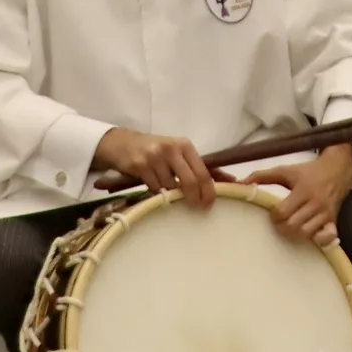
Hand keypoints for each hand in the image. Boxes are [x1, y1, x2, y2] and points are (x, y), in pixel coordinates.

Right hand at [96, 127, 215, 204]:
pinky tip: (151, 183)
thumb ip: (198, 167)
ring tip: (164, 187)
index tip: (209, 204)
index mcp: (185, 145)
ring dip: (169, 193)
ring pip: (170, 187)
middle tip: (196, 208)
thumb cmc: (155, 150)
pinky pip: (153, 188)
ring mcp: (155, 156)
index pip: (202, 171)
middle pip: (190, 181)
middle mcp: (171, 148)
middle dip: (195, 198)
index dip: (208, 190)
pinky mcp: (140, 165)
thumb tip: (230, 181)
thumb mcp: (177, 153)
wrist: (121, 143)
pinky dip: (155, 191)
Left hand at [246, 140, 351, 246]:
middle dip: (282, 227)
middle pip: (294, 225)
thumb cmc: (308, 172)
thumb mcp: (285, 170)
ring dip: (295, 233)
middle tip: (280, 222)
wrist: (337, 169)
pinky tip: (310, 234)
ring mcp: (325, 213)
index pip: (283, 212)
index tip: (273, 213)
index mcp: (302, 190)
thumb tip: (241, 183)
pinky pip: (327, 237)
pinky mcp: (334, 220)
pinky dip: (318, 239)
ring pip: (307, 233)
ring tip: (291, 227)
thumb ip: (262, 176)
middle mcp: (315, 203)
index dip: (275, 216)